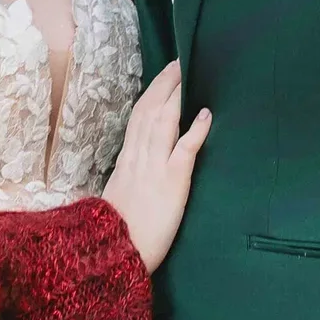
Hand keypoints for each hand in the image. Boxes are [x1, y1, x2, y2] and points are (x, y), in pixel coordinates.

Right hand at [101, 62, 209, 273]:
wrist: (113, 257)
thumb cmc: (116, 234)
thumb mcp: (117, 196)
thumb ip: (128, 175)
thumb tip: (137, 161)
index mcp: (126, 162)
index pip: (138, 118)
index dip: (151, 94)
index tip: (163, 77)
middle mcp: (138, 158)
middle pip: (150, 111)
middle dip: (164, 84)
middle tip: (179, 62)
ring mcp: (154, 168)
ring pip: (163, 121)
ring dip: (177, 95)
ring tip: (189, 74)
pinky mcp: (171, 182)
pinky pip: (184, 150)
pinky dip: (195, 130)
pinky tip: (206, 115)